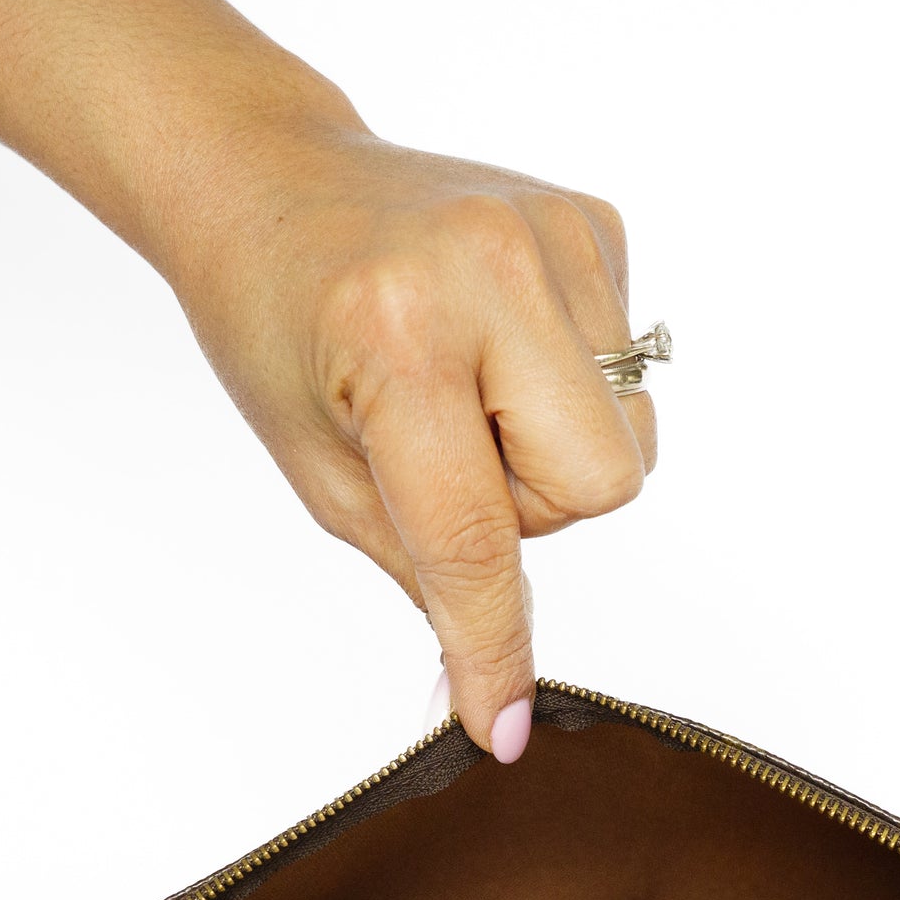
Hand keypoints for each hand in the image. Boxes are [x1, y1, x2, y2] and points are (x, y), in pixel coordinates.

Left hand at [155, 103, 654, 758]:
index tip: (501, 718)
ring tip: (469, 388)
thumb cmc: (276, 325)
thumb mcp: (323, 471)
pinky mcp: (594, 220)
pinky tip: (499, 341)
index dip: (491, 640)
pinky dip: (570, 384)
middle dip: (533, 504)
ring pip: (628, 437)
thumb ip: (425, 572)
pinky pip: (630, 368)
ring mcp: (555, 232)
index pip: (474, 533)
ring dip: (552, 447)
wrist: (270, 181)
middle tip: (447, 450)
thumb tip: (497, 693)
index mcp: (400, 336)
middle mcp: (491, 269)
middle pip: (598, 486)